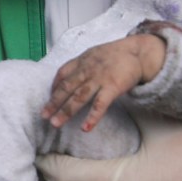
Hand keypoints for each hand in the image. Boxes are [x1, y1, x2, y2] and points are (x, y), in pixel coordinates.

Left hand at [43, 35, 162, 132]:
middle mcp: (87, 70)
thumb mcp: (94, 54)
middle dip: (53, 102)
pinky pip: (100, 104)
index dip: (53, 87)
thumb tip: (67, 79)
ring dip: (66, 111)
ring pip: (79, 97)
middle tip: (43, 116)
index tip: (48, 99)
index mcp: (82, 61)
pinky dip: (92, 117)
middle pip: (66, 88)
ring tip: (56, 124)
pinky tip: (85, 128)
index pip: (62, 74)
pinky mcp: (113, 87)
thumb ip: (81, 65)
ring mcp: (99, 79)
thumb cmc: (115, 55)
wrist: (138, 52)